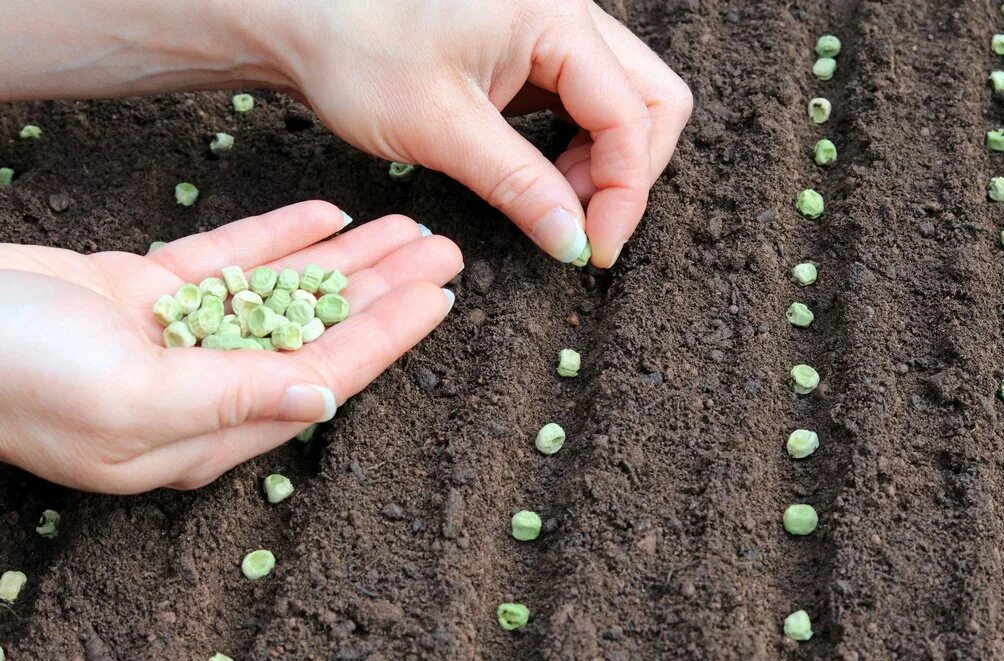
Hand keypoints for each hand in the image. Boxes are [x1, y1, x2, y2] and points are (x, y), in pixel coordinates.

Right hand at [0, 201, 460, 492]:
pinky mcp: (144, 295)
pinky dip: (277, 240)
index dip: (386, 337)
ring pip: (282, 295)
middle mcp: (201, 390)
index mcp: (204, 433)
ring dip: (345, 262)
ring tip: (405, 229)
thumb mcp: (128, 399)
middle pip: (315, 334)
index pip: (321, 378)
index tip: (438, 300)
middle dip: (382, 293)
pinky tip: (329, 219)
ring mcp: (173, 340)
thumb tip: (322, 399)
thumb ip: (231, 399)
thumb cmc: (13, 377)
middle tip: (442, 255)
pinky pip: (228, 265)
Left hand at [272, 0, 692, 267]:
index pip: (630, 114)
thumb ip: (521, 187)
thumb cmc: (359, 59)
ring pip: (628, 102)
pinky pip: (592, 103)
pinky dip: (584, 149)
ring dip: (609, 164)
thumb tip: (576, 241)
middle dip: (630, 172)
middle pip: (652, 99)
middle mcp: (567, 12)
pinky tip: (548, 180)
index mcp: (552, 15)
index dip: (624, 192)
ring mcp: (556, 29)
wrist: (307, 25)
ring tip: (557, 205)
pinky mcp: (538, 51)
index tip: (594, 251)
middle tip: (581, 225)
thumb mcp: (442, 131)